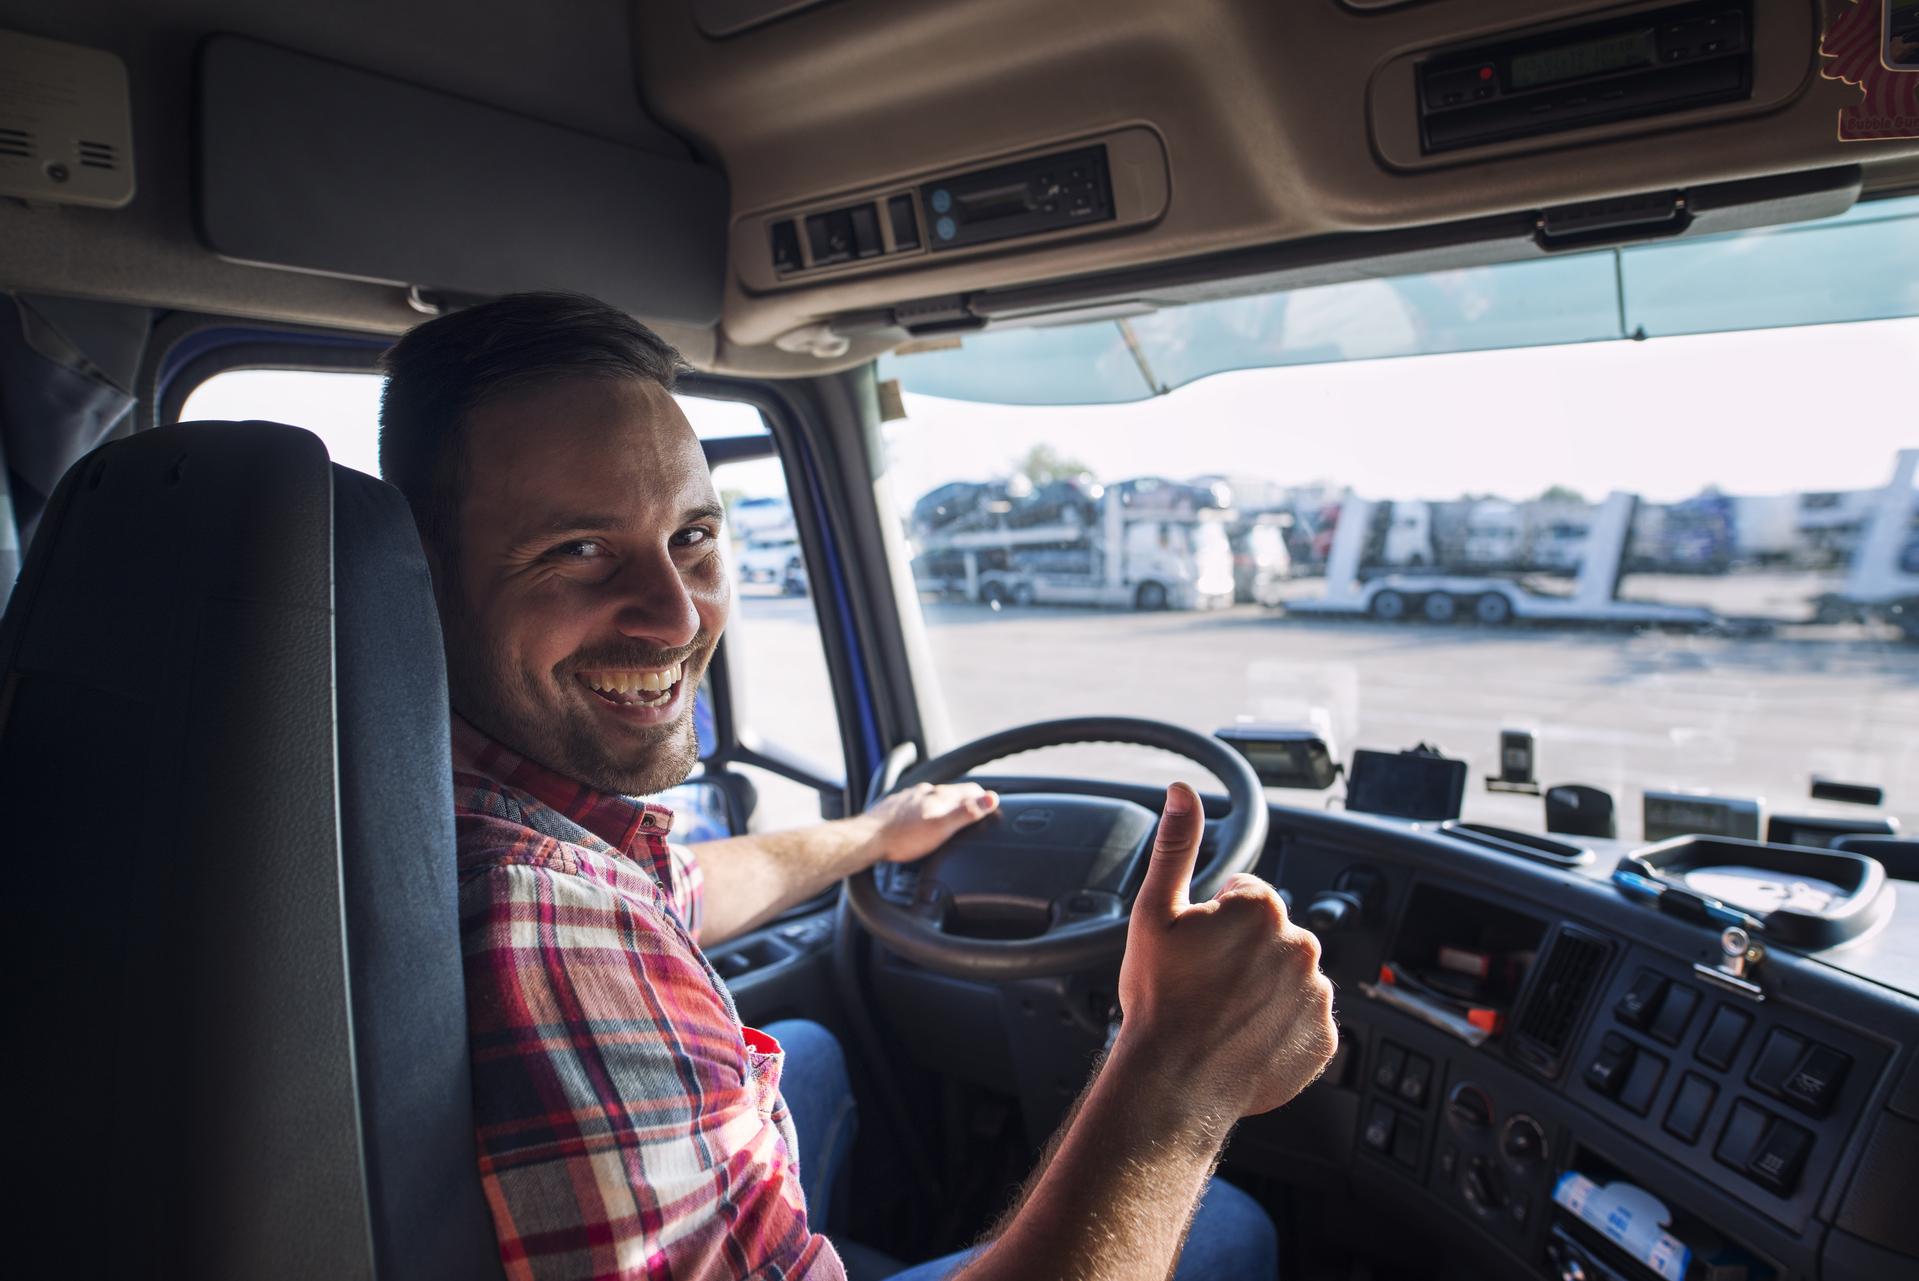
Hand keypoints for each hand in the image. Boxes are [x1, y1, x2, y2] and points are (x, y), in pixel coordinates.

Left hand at [859, 781, 999, 864]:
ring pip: (932, 797)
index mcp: (939, 796)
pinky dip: (924, 810)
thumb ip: (967, 813)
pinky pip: (915, 805)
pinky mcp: (895, 806)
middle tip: (974, 810)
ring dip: (943, 804)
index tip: (991, 805)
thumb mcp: (942, 828)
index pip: (970, 790)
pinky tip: (920, 820)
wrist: (867, 839)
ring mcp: (908, 798)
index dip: (984, 797)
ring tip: (949, 815)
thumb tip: (991, 798)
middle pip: (951, 793)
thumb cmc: (903, 837)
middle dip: (964, 801)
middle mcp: (924, 792)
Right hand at [1114, 782, 1337, 1120]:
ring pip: (1288, 976)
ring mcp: (1317, 995)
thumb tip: (1183, 791)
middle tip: (1204, 982)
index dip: (1213, 919)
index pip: (1245, 895)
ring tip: (1222, 1013)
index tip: (1195, 949)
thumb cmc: (1160, 998)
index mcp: (1264, 908)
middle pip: (1270, 935)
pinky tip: (1243, 1036)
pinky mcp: (1324, 1038)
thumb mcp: (1155, 911)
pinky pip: (1303, 1020)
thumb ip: (1177, 844)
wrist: (1175, 1080)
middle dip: (1243, 951)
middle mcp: (1302, 945)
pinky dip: (1280, 1026)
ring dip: (1263, 988)